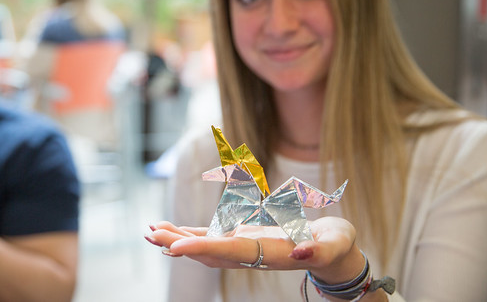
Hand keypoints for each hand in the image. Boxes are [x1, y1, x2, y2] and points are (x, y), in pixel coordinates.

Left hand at [146, 217, 364, 283]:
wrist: (333, 255)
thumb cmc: (336, 247)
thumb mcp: (336, 244)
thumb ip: (320, 249)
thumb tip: (301, 251)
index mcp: (269, 254)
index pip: (230, 252)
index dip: (202, 249)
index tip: (175, 248)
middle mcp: (251, 255)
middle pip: (208, 252)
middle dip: (179, 244)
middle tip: (150, 234)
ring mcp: (244, 249)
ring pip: (204, 247)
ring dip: (177, 239)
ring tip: (150, 232)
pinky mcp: (243, 240)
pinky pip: (210, 239)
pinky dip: (189, 234)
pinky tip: (170, 231)